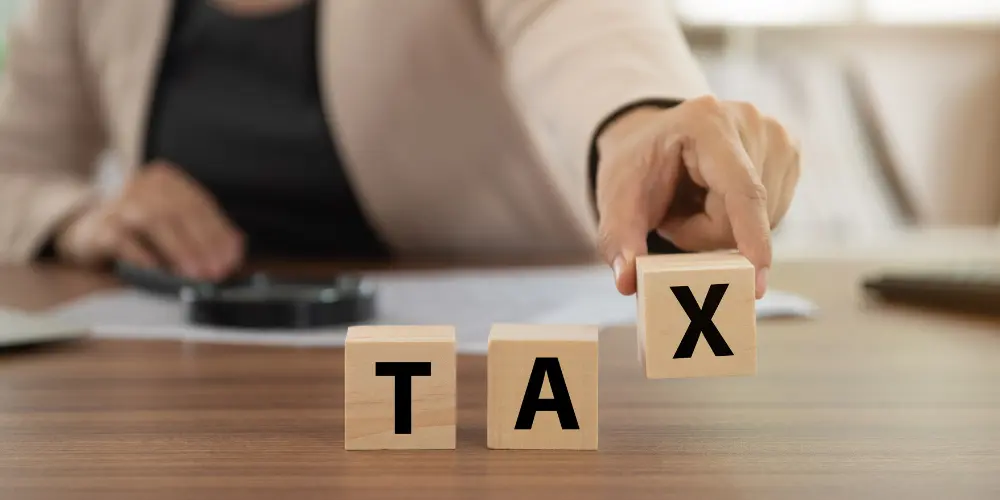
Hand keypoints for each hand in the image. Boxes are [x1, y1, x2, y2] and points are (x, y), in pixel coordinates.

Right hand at [54, 161, 244, 279]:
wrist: (88, 229)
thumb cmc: (141, 230)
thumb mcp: (175, 225)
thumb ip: (205, 233)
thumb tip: (235, 249)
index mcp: (168, 180)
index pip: (200, 204)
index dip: (219, 232)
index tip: (232, 257)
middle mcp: (144, 184)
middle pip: (179, 211)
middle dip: (202, 243)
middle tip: (216, 269)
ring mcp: (119, 202)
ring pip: (153, 219)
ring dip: (178, 248)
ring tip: (194, 272)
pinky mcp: (99, 226)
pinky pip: (121, 239)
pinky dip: (141, 254)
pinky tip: (157, 270)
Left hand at [596, 96, 800, 298]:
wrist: (654, 139)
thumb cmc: (638, 167)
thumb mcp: (617, 197)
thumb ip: (619, 238)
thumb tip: (625, 282)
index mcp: (707, 123)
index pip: (741, 191)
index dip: (750, 239)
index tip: (757, 284)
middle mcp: (751, 122)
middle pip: (743, 217)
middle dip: (703, 234)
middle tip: (672, 216)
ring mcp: (778, 137)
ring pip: (762, 222)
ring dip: (722, 230)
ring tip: (694, 202)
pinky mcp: (790, 156)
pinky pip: (772, 217)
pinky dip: (741, 222)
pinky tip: (718, 198)